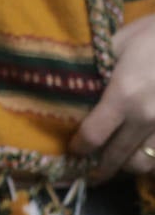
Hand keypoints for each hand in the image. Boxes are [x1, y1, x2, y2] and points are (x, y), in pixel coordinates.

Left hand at [70, 14, 154, 181]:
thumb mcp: (118, 43)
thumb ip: (93, 67)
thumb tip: (68, 84)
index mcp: (124, 95)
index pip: (93, 136)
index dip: (79, 148)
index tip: (73, 149)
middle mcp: (147, 117)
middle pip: (118, 159)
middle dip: (100, 169)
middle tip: (89, 172)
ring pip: (144, 165)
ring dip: (127, 167)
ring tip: (117, 164)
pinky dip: (152, 161)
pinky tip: (143, 155)